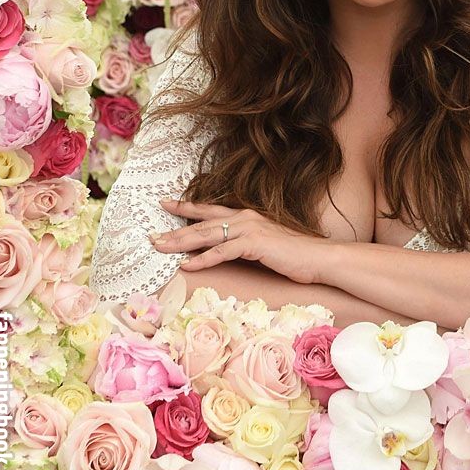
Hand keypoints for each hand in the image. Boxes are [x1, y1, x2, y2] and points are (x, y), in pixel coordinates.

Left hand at [150, 200, 335, 284]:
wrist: (317, 257)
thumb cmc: (292, 254)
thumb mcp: (263, 245)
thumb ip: (243, 242)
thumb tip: (224, 248)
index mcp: (246, 216)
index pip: (210, 209)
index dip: (186, 207)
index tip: (166, 203)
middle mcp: (244, 218)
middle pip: (202, 223)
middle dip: (175, 229)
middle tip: (152, 235)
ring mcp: (249, 229)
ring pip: (207, 235)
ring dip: (182, 243)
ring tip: (161, 249)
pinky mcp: (254, 244)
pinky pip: (222, 252)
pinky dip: (203, 259)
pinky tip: (187, 266)